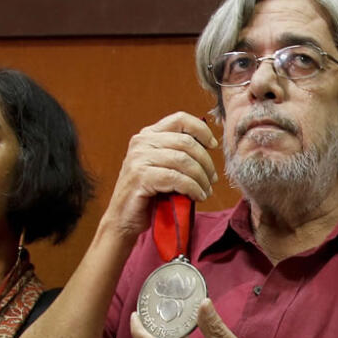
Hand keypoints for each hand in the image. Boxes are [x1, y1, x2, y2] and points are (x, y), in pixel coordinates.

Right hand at [101, 112, 217, 244]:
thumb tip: (210, 146)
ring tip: (205, 191)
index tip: (213, 145)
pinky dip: (193, 188)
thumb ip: (179, 153)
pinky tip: (197, 196)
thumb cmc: (149, 194)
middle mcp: (142, 142)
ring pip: (184, 161)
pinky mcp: (140, 177)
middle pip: (187, 142)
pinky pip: (176, 178)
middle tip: (212, 180)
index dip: (201, 130)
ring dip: (201, 178)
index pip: (180, 119)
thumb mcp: (164, 167)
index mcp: (148, 135)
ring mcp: (139, 158)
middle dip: (206, 163)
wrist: (124, 218)